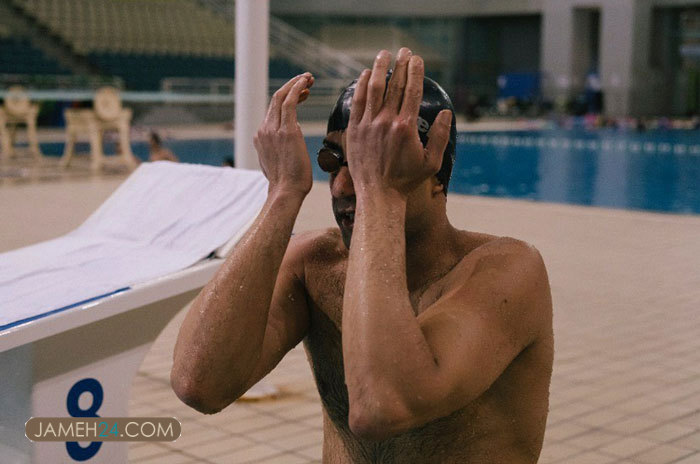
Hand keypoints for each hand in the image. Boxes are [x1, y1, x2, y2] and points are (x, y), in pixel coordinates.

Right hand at [254, 73, 313, 196]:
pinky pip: (290, 102)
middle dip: (291, 86)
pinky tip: (306, 82)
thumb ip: (281, 147)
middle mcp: (264, 130)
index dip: (289, 98)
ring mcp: (273, 130)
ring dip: (296, 84)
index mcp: (261, 137)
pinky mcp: (286, 131)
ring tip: (309, 78)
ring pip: (281, 97)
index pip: (274, 110)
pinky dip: (297, 89)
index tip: (303, 94)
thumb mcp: (279, 162)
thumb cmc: (289, 184)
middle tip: (307, 80)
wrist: (286, 192)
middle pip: (276, 99)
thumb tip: (290, 139)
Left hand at [346, 48, 451, 196]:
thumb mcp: (432, 162)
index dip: (415, 72)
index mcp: (406, 127)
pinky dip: (362, 86)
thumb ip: (441, 137)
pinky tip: (366, 75)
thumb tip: (447, 114)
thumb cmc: (406, 180)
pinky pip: (357, 102)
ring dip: (379, 69)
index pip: (412, 91)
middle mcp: (386, 122)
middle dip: (400, 65)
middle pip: (394, 85)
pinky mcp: (354, 130)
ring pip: (374, 89)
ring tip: (383, 54)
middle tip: (403, 51)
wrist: (378, 195)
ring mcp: (368, 125)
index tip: (416, 59)